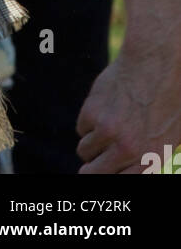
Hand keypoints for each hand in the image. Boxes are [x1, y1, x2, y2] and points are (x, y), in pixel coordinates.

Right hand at [76, 42, 180, 172]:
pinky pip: (81, 128)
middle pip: (92, 174)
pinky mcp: (92, 112)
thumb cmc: (168, 101)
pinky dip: (89, 121)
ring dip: (92, 142)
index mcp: (150, 160)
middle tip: (92, 163)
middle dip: (91, 169)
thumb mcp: (168, 137)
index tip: (104, 172)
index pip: (118, 183)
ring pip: (85, 151)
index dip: (108, 177)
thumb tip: (128, 170)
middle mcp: (128, 150)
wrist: (155, 65)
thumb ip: (149, 159)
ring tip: (108, 125)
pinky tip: (105, 107)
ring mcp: (108, 131)